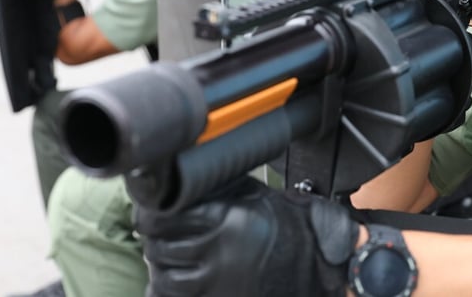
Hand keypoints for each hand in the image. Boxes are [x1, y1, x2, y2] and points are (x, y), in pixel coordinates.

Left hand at [135, 178, 359, 296]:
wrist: (319, 266)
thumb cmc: (291, 229)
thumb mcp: (256, 196)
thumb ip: (220, 190)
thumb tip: (182, 185)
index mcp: (227, 217)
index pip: (165, 217)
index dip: (152, 215)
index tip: (152, 214)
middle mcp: (219, 250)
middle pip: (159, 246)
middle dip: (158, 240)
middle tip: (163, 235)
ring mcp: (217, 281)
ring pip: (165, 275)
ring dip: (164, 266)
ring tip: (176, 257)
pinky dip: (172, 289)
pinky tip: (183, 278)